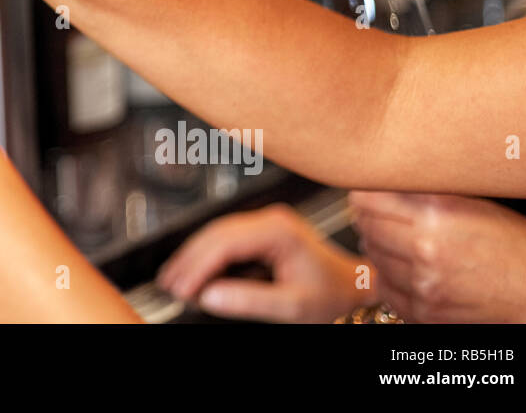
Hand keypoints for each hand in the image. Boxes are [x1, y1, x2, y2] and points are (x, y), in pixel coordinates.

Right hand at [157, 203, 372, 321]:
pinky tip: (196, 274)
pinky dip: (207, 257)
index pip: (223, 243)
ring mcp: (265, 222)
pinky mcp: (262, 232)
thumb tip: (207, 296)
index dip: (197, 267)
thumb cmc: (332, 297)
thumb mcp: (293, 306)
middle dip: (189, 261)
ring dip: (194, 258)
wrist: (356, 289)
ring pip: (216, 235)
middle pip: (214, 234)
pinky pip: (226, 240)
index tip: (181, 288)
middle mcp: (269, 219)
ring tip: (175, 282)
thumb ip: (249, 300)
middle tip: (169, 286)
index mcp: (277, 230)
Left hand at [351, 191, 525, 321]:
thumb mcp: (473, 204)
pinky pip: (386, 289)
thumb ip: (425, 193)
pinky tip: (407, 268)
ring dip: (379, 247)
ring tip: (398, 240)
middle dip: (369, 218)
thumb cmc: (518, 247)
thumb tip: (387, 180)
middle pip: (366, 228)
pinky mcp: (425, 311)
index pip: (368, 200)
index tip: (366, 191)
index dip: (364, 194)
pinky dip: (390, 277)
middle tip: (379, 214)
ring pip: (373, 258)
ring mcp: (423, 284)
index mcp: (436, 216)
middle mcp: (425, 250)